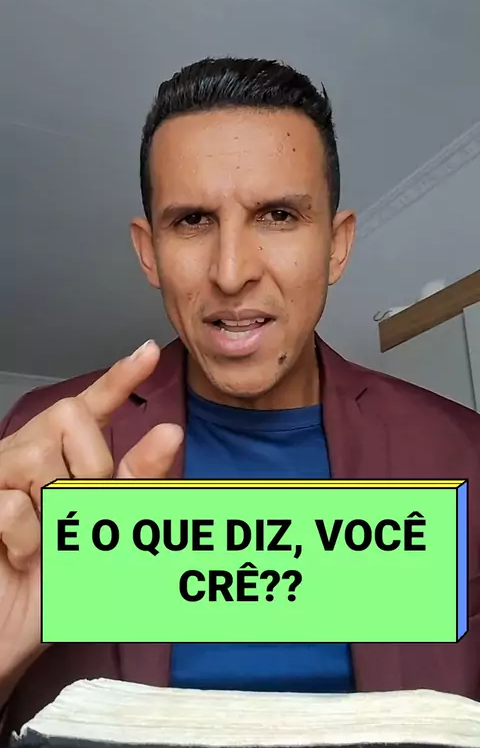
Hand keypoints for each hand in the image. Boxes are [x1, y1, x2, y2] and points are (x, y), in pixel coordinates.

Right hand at [0, 340, 182, 687]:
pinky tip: (18, 557)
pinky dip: (27, 541)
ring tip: (44, 541)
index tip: (146, 353)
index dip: (118, 377)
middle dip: (90, 467)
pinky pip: (14, 507)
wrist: (10, 630)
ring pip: (41, 458)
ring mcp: (1, 475)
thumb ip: (136, 484)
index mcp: (64, 457)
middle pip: (72, 419)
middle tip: (78, 516)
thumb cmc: (58, 583)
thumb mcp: (110, 532)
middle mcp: (31, 454)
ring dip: (56, 509)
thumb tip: (171, 434)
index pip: (90, 407)